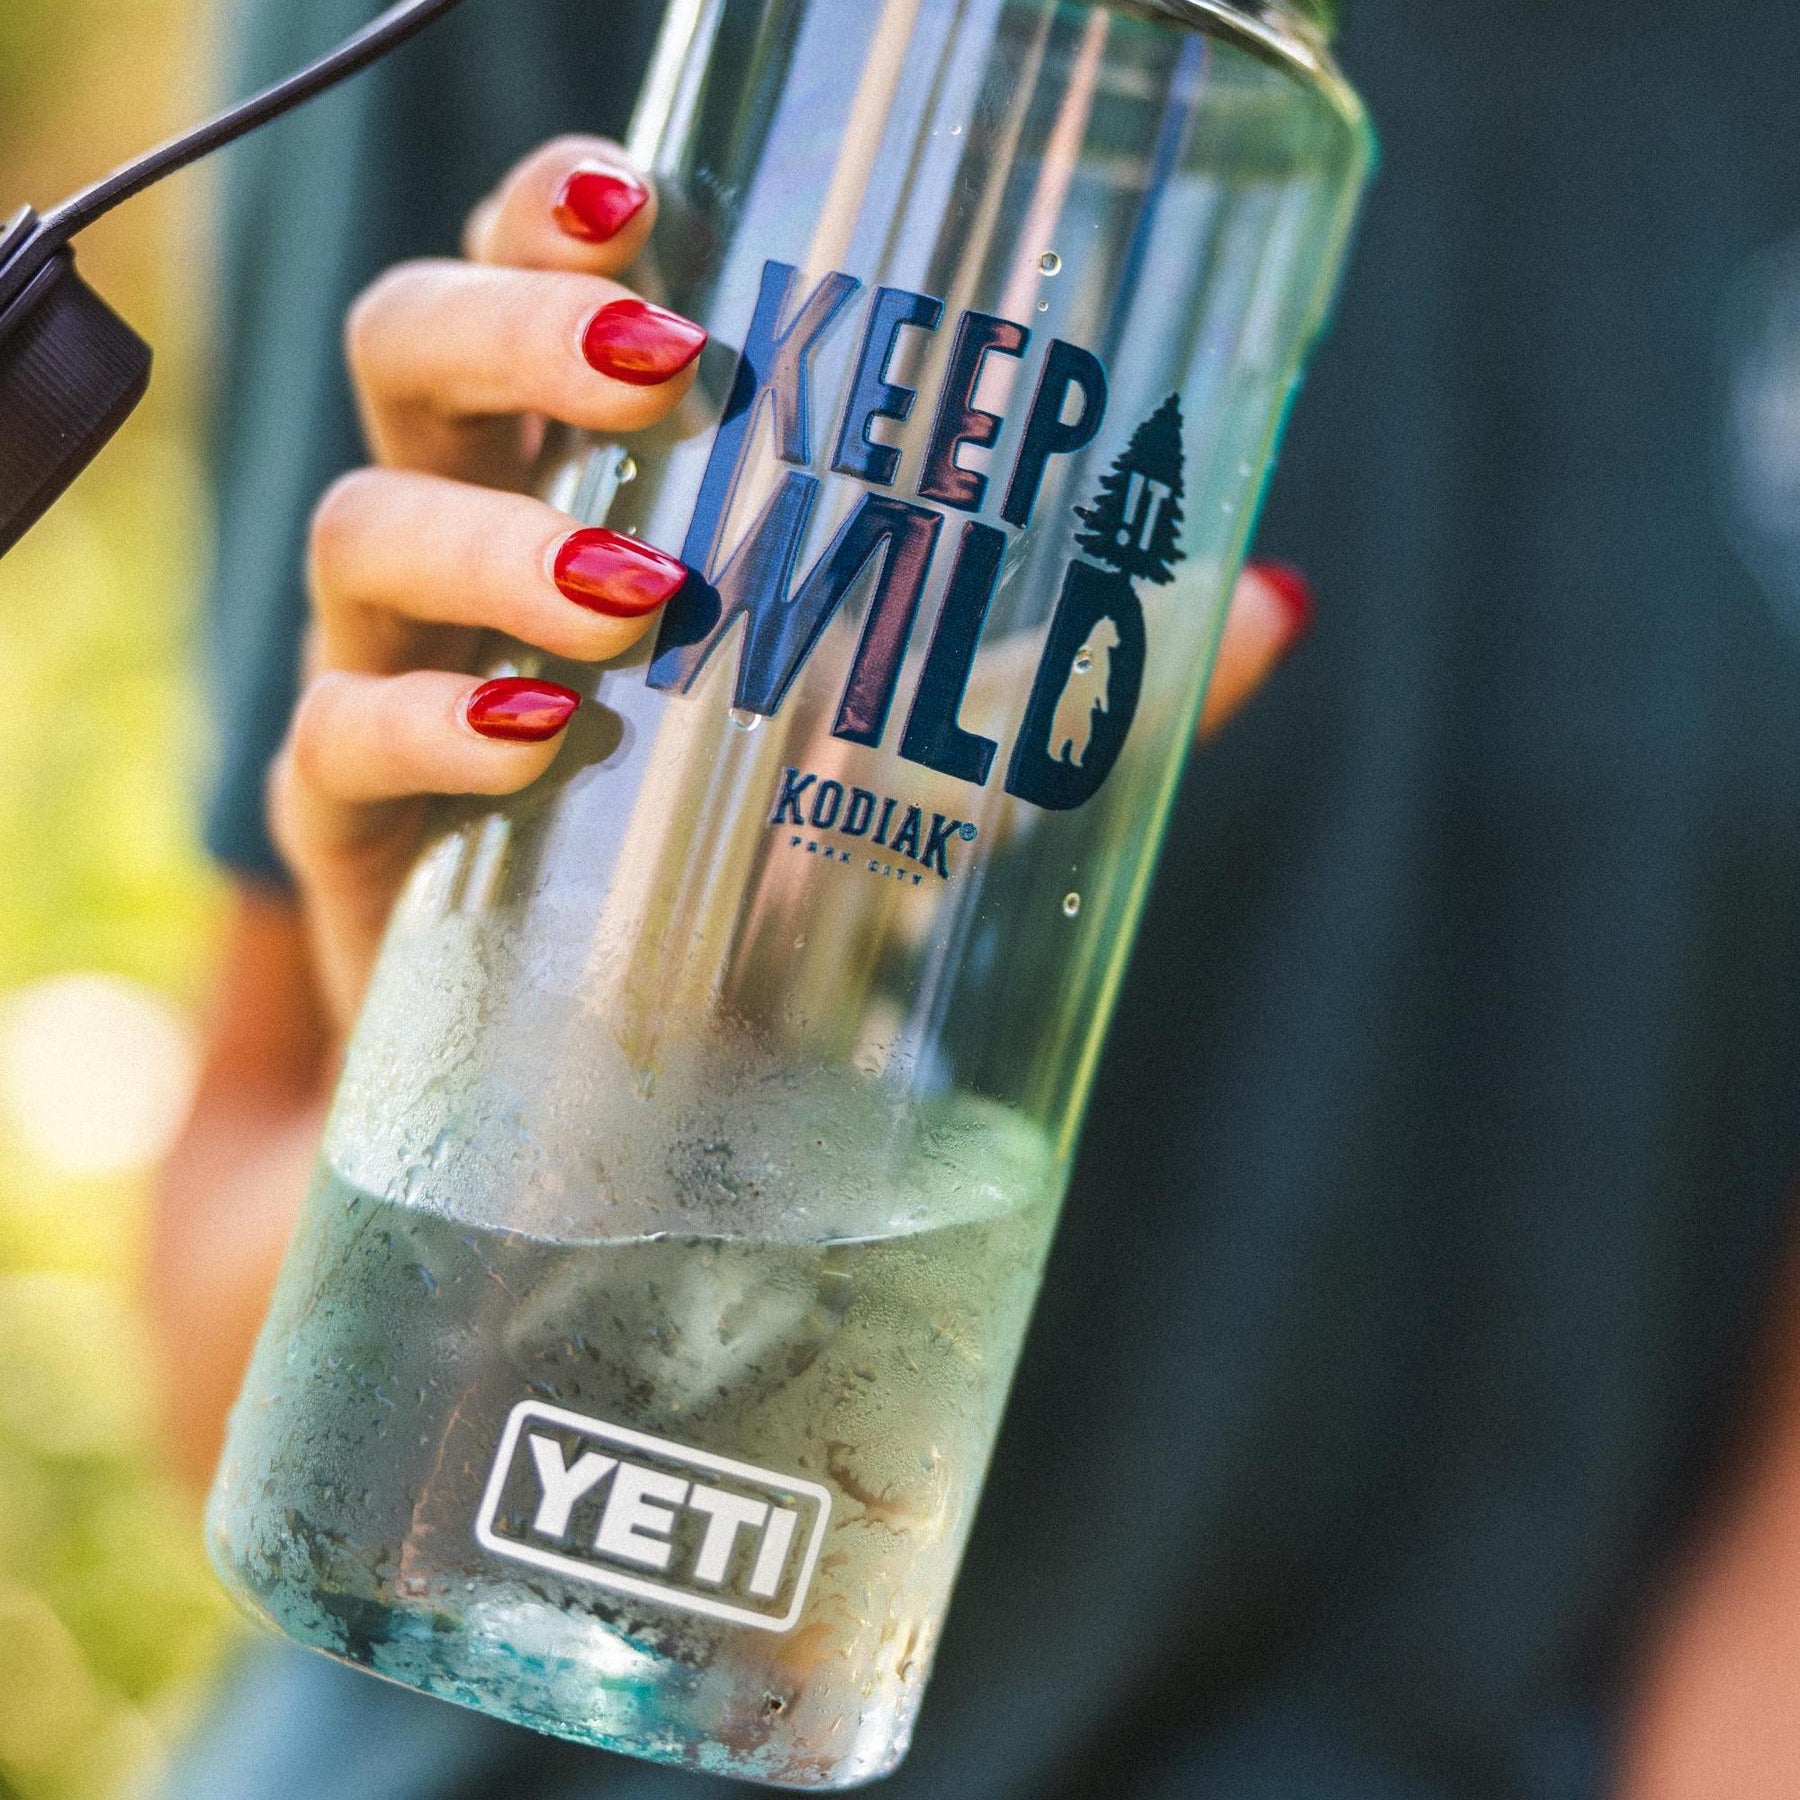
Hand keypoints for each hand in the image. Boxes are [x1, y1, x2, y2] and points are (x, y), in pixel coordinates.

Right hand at [271, 136, 1316, 1041]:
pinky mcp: (357, 833)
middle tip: (666, 369)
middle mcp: (468, 548)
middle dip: (515, 336)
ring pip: (361, 535)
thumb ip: (1075, 678)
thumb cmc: (764, 860)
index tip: (639, 197)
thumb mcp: (921, 752)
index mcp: (584, 481)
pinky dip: (432, 729)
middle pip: (409, 360)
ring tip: (644, 599)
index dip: (548, 219)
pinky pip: (338, 745)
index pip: (524, 291)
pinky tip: (542, 740)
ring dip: (498, 545)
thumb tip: (1279, 600)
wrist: (643, 1063)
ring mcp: (391, 682)